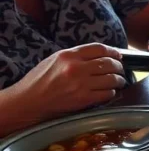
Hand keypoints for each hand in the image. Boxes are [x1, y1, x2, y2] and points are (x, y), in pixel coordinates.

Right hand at [12, 44, 126, 116]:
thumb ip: (75, 56)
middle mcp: (76, 68)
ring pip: (112, 79)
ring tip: (118, 81)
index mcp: (68, 55)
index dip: (113, 51)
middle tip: (121, 70)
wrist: (26, 102)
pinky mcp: (83, 99)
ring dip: (119, 80)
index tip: (118, 55)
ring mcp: (80, 84)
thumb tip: (98, 55)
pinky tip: (109, 92)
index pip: (99, 48)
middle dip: (119, 66)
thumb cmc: (38, 81)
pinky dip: (111, 92)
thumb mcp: (54, 60)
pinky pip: (107, 93)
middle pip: (109, 63)